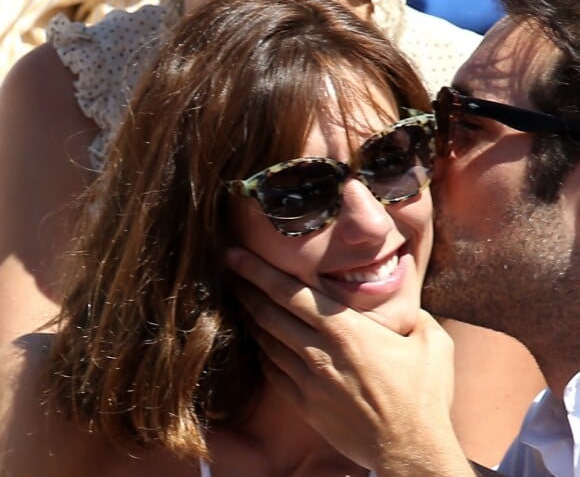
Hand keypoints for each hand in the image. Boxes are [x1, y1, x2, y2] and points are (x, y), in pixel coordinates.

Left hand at [228, 248, 474, 475]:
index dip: (259, 271)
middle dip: (244, 288)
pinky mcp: (304, 404)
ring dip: (250, 318)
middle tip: (228, 271)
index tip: (237, 256)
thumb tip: (410, 304)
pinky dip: (263, 353)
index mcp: (346, 329)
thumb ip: (417, 315)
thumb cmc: (424, 395)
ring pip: (266, 341)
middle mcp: (319, 350)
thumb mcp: (433, 342)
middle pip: (269, 312)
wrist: (411, 451)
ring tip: (238, 301)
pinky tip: (259, 343)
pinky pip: (273, 372)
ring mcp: (308, 379)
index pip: (290, 292)